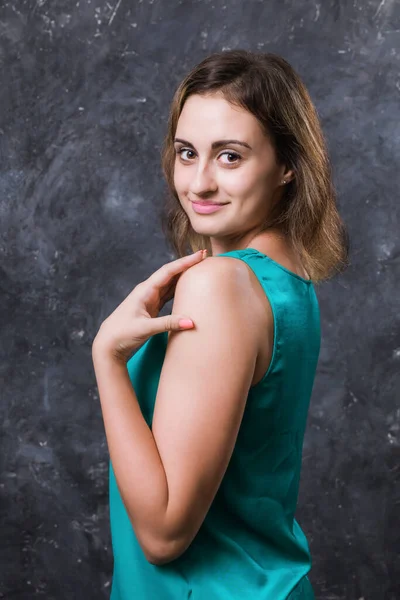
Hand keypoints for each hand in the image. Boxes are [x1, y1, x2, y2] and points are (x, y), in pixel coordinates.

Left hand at [92, 249, 207, 362]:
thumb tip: (191, 322)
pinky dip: (179, 289)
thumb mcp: (145, 328)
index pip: (168, 271)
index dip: (184, 262)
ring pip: (170, 283)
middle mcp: (148, 291)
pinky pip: (168, 294)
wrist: (108, 344)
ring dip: (184, 275)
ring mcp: (150, 299)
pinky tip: (188, 287)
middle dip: (187, 265)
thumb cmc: (122, 334)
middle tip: (205, 257)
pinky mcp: (152, 308)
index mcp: (145, 290)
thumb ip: (168, 324)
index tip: (200, 255)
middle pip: (170, 273)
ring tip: (200, 268)